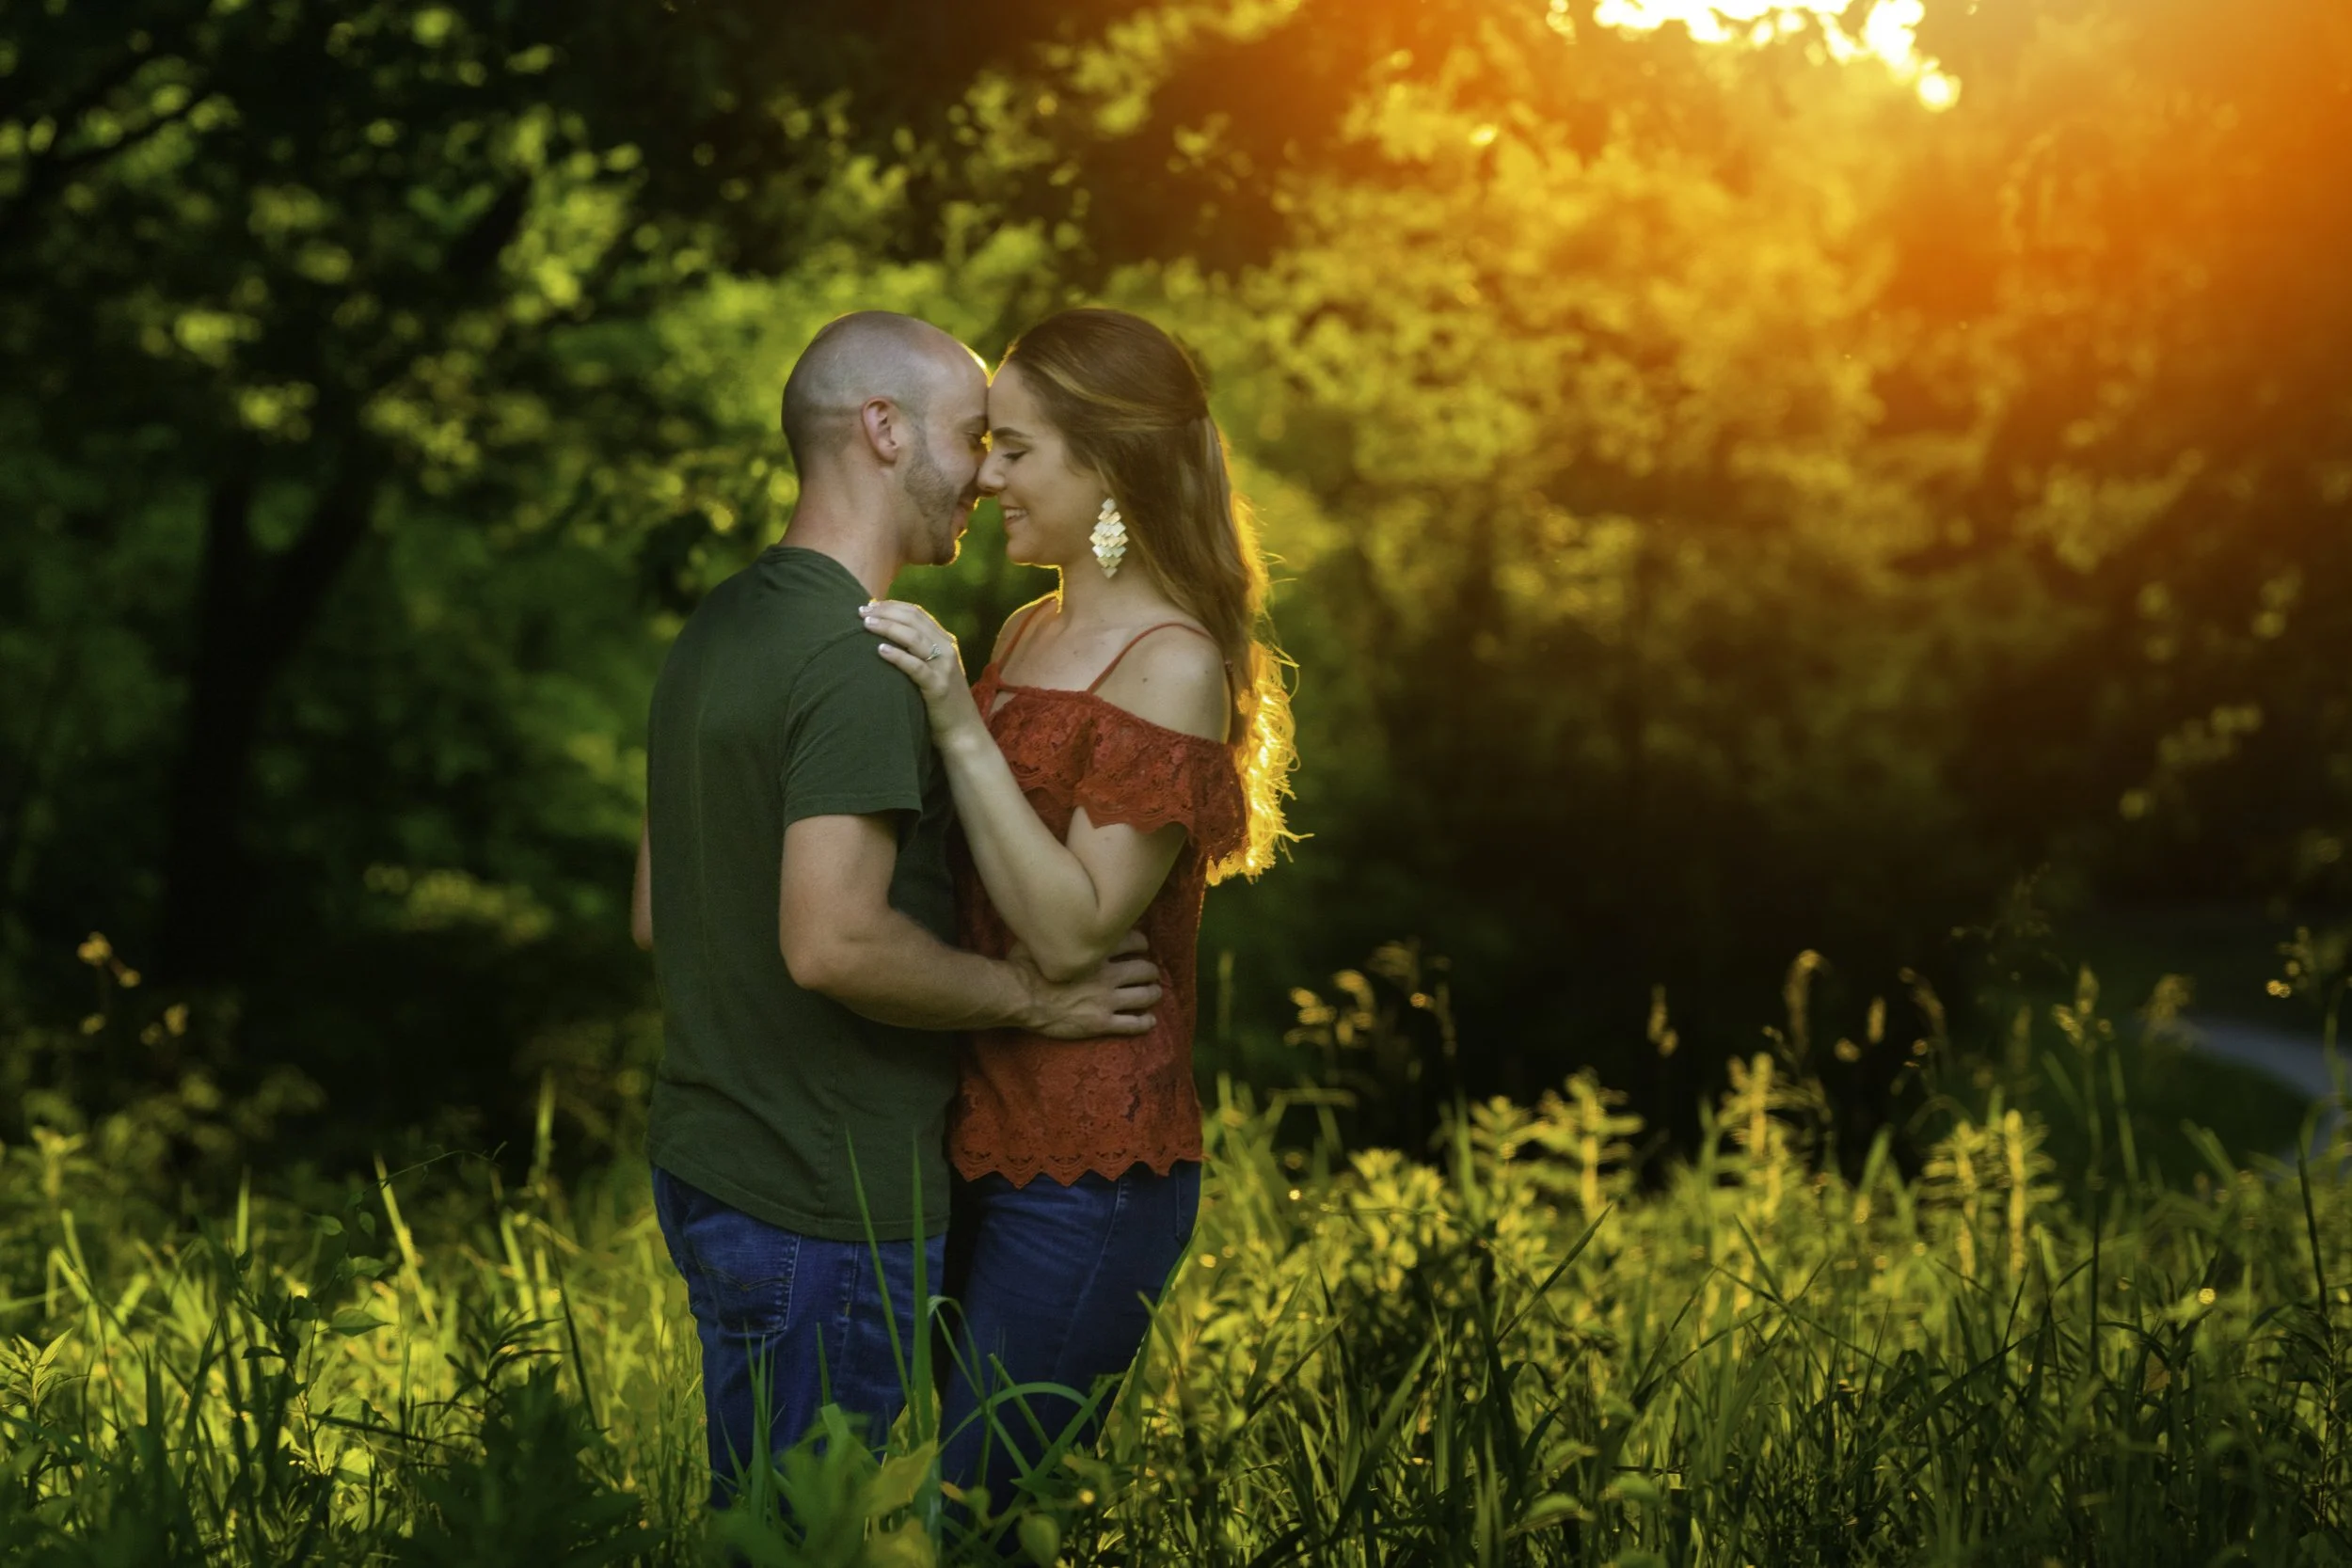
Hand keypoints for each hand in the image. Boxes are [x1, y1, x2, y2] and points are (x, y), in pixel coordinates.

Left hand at [863, 600, 983, 743]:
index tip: (869, 604)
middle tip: (861, 611)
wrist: (962, 730)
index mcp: (945, 641)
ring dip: (888, 628)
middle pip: (914, 620)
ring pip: (914, 638)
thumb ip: (918, 651)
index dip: (892, 605)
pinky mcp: (937, 686)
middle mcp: (946, 649)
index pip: (917, 613)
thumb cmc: (942, 700)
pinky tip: (880, 651)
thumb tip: (887, 635)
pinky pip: (915, 667)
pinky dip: (897, 656)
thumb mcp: (934, 668)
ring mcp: (944, 667)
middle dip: (886, 612)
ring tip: (866, 625)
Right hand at [1015, 928, 1162, 1038]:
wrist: (1020, 997)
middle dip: (1151, 970)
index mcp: (1096, 952)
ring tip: (1154, 992)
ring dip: (1153, 993)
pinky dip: (1145, 1022)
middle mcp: (1107, 974)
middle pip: (1144, 969)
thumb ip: (1060, 932)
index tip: (1141, 946)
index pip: (1134, 941)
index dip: (1142, 943)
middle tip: (1151, 972)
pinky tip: (1150, 1021)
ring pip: (1144, 996)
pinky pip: (1132, 1024)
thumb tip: (1058, 919)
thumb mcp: (1044, 938)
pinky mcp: (1101, 1023)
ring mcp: (1106, 1000)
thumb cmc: (1025, 966)